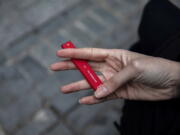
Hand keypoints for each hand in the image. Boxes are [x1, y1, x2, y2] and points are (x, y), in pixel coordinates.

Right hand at [50, 48, 179, 103]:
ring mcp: (113, 81)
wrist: (170, 83)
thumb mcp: (135, 68)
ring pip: (92, 83)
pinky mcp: (118, 93)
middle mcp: (111, 67)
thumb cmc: (155, 68)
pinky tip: (83, 100)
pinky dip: (92, 99)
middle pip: (86, 67)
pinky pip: (102, 96)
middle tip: (54, 67)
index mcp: (114, 55)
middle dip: (70, 67)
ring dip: (78, 86)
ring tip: (64, 89)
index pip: (90, 53)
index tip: (60, 52)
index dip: (75, 52)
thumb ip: (115, 81)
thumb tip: (98, 92)